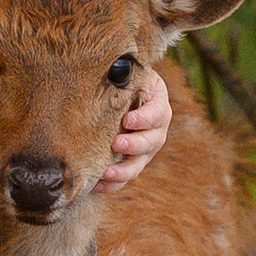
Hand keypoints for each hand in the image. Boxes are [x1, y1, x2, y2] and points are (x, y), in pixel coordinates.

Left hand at [94, 66, 171, 193]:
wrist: (122, 97)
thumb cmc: (125, 83)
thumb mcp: (131, 75)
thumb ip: (126, 77)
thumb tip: (115, 70)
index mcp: (158, 107)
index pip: (156, 114)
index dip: (144, 119)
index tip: (127, 120)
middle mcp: (156, 132)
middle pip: (151, 143)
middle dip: (134, 145)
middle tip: (116, 144)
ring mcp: (144, 151)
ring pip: (138, 165)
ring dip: (122, 170)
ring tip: (106, 173)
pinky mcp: (131, 163)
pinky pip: (124, 178)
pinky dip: (112, 184)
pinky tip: (98, 185)